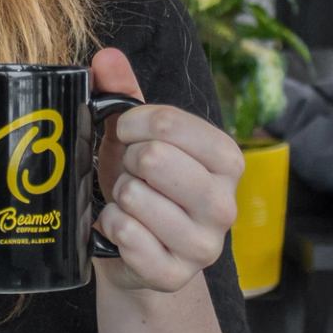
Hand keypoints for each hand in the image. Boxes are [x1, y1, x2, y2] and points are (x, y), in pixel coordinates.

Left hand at [90, 46, 245, 293]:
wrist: (137, 254)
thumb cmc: (142, 184)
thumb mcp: (136, 137)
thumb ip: (123, 93)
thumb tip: (105, 56)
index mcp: (227, 159)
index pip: (170, 123)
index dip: (132, 123)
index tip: (125, 133)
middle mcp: (224, 204)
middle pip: (153, 159)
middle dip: (126, 163)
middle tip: (130, 175)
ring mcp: (204, 245)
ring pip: (134, 198)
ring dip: (117, 198)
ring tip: (128, 204)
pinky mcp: (175, 275)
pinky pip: (124, 235)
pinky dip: (109, 228)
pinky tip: (120, 230)